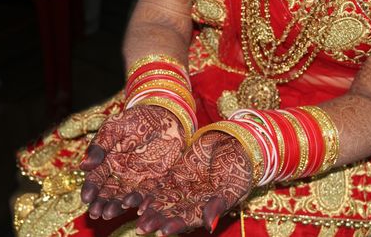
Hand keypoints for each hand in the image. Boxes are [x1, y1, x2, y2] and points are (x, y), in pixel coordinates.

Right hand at [80, 105, 185, 219]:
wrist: (165, 117)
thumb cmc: (136, 119)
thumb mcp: (115, 127)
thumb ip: (101, 145)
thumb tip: (84, 166)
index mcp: (107, 160)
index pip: (96, 177)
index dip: (91, 187)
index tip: (86, 197)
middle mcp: (120, 173)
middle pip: (108, 191)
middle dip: (101, 202)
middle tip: (96, 213)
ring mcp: (136, 178)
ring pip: (124, 196)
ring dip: (116, 206)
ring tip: (110, 213)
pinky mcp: (154, 180)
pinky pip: (146, 194)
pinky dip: (141, 202)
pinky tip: (136, 209)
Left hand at [135, 131, 252, 235]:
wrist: (231, 143)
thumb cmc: (238, 167)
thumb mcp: (233, 186)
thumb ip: (219, 204)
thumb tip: (210, 226)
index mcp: (205, 208)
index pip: (189, 220)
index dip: (176, 226)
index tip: (163, 232)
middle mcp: (190, 201)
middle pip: (171, 213)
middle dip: (157, 221)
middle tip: (142, 227)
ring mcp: (180, 188)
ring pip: (161, 201)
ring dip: (148, 209)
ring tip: (135, 214)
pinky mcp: (172, 175)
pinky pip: (156, 185)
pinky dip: (145, 192)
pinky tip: (132, 197)